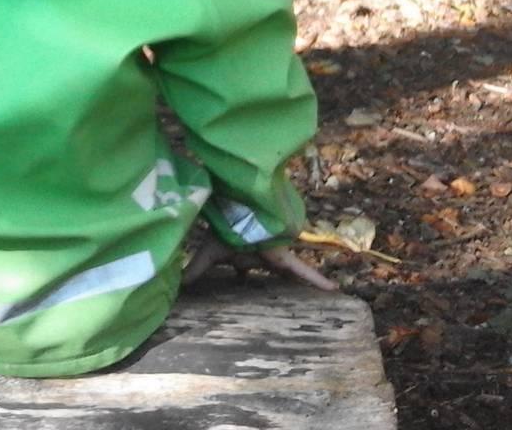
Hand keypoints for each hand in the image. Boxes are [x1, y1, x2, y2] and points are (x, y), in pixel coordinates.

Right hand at [184, 240, 337, 291]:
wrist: (240, 213)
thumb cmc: (224, 229)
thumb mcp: (208, 255)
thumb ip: (196, 269)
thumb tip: (176, 285)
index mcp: (242, 256)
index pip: (244, 270)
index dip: (244, 277)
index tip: (242, 284)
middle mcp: (261, 257)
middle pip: (273, 273)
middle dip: (279, 282)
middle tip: (288, 297)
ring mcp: (276, 257)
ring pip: (292, 273)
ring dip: (303, 283)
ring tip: (321, 295)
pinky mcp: (285, 257)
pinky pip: (304, 270)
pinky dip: (317, 280)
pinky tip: (334, 291)